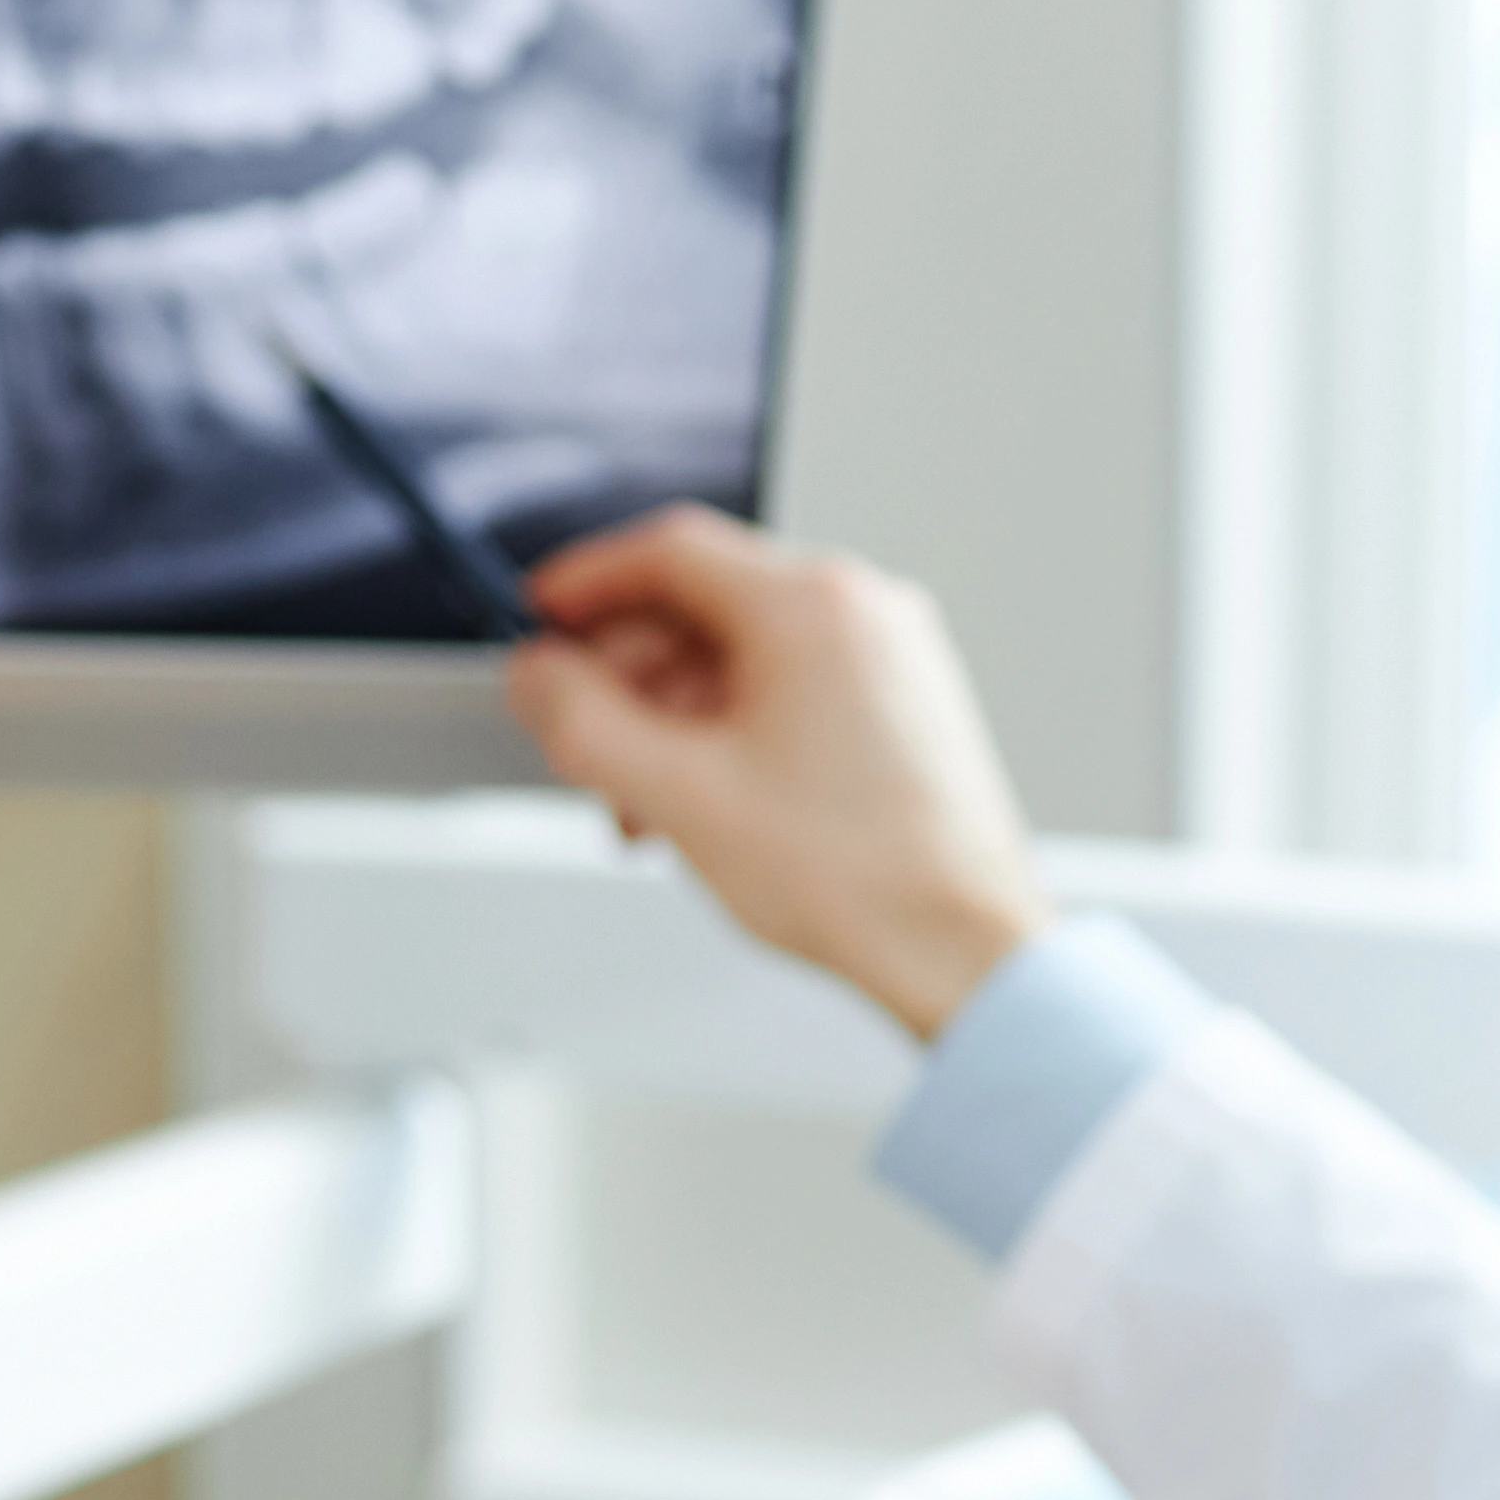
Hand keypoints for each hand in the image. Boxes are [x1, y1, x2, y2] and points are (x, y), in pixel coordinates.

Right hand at [505, 507, 1052, 1038]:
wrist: (959, 948)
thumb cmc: (857, 878)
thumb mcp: (677, 794)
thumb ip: (583, 720)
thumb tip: (540, 676)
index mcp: (811, 607)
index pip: (669, 551)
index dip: (585, 580)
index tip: (541, 614)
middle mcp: (862, 612)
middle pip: (705, 605)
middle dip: (628, 676)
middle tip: (580, 734)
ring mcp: (891, 657)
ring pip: (745, 655)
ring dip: (675, 717)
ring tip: (642, 800)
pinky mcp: (903, 705)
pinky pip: (792, 688)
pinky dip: (731, 730)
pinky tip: (700, 801)